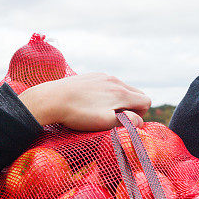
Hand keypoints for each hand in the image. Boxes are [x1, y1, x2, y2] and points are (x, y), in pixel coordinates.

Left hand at [18, 73, 150, 130]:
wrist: (51, 99)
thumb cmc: (79, 114)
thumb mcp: (105, 122)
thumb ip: (127, 122)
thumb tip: (139, 121)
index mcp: (121, 93)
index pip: (146, 102)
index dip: (140, 115)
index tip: (125, 122)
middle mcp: (115, 81)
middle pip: (137, 94)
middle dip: (132, 107)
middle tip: (115, 118)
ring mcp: (103, 76)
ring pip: (122, 88)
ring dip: (119, 101)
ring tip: (102, 111)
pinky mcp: (92, 76)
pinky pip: (108, 84)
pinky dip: (107, 94)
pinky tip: (92, 102)